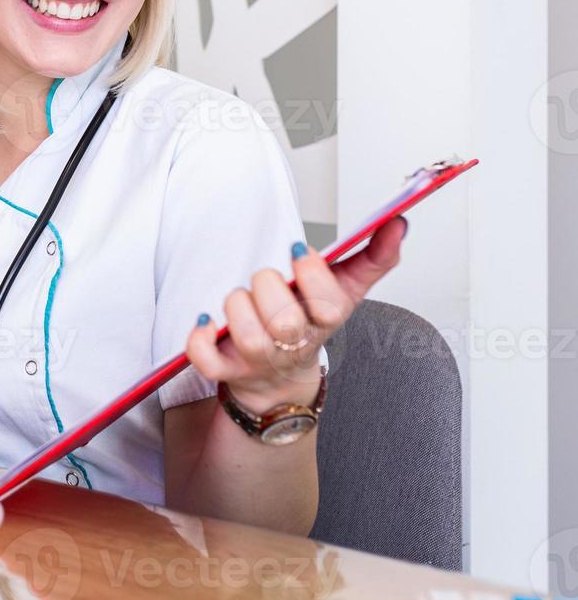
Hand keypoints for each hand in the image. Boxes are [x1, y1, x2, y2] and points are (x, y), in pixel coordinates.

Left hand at [185, 217, 408, 410]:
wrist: (279, 375)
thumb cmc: (308, 323)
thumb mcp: (344, 289)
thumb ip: (373, 256)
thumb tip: (397, 224)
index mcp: (325, 321)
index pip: (328, 304)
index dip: (312, 274)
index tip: (298, 252)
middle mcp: (294, 344)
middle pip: (285, 323)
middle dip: (269, 289)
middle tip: (267, 278)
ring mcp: (260, 360)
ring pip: (249, 338)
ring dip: (237, 308)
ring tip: (241, 299)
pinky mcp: (228, 370)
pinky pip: (209, 362)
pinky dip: (201, 341)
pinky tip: (207, 322)